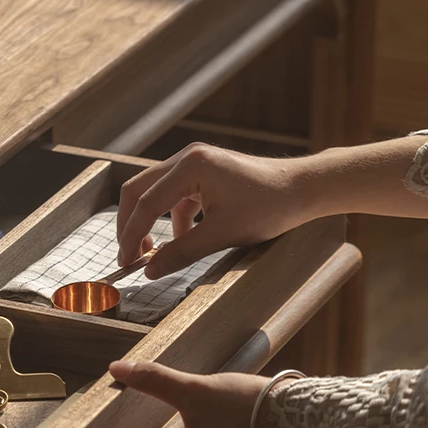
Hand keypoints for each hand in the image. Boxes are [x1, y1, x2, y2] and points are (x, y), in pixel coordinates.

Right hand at [116, 143, 313, 276]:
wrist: (303, 189)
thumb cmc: (269, 208)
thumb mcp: (223, 235)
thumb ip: (182, 252)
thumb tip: (149, 271)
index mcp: (190, 167)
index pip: (145, 203)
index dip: (131, 236)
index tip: (125, 263)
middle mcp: (187, 157)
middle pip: (139, 190)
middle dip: (131, 224)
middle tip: (129, 256)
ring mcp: (195, 161)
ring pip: (155, 191)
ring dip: (149, 221)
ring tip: (151, 253)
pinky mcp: (204, 171)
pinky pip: (175, 195)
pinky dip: (171, 218)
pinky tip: (179, 240)